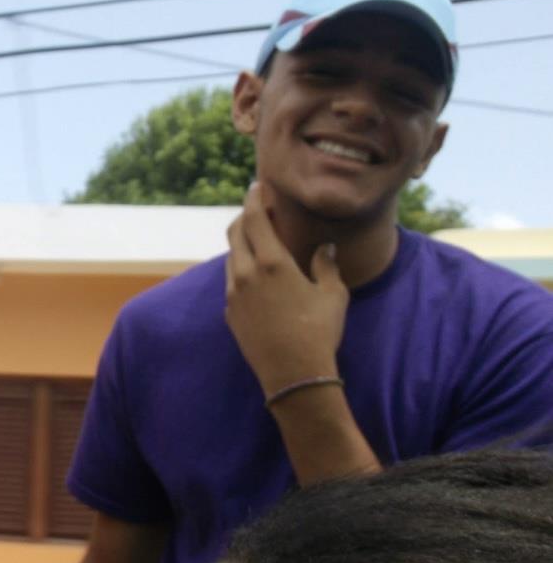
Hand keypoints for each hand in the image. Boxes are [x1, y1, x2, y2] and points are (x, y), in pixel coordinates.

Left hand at [225, 183, 348, 396]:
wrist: (293, 375)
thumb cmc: (319, 332)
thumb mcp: (333, 295)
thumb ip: (326, 266)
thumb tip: (324, 248)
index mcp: (271, 263)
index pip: (254, 219)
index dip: (254, 199)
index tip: (257, 187)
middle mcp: (245, 274)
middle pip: (235, 233)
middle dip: (244, 217)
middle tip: (258, 210)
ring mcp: (233, 295)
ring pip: (232, 257)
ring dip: (242, 244)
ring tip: (259, 242)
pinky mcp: (229, 313)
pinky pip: (232, 282)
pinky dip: (241, 269)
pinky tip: (255, 275)